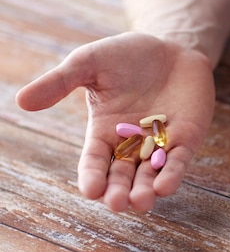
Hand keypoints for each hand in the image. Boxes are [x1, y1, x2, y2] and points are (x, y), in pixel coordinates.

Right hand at [16, 32, 214, 211]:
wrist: (170, 47)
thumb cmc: (126, 56)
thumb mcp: (90, 63)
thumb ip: (60, 82)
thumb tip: (22, 101)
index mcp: (104, 132)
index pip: (95, 162)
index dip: (92, 177)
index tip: (90, 190)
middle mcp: (131, 145)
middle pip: (122, 176)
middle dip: (119, 191)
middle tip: (116, 203)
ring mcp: (160, 144)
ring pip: (151, 176)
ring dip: (146, 190)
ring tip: (141, 202)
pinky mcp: (186, 139)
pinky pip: (178, 162)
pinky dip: (172, 174)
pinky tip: (165, 187)